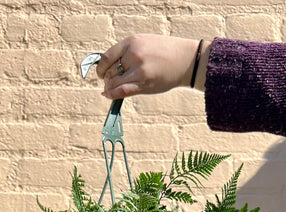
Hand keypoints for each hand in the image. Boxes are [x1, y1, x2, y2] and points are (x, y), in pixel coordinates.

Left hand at [96, 34, 210, 99]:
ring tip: (111, 88)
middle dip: (107, 78)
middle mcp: (133, 55)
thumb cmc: (164, 52)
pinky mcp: (144, 84)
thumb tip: (109, 66)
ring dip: (110, 87)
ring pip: (114, 82)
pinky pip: (121, 91)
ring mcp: (138, 70)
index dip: (101, 67)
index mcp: (132, 42)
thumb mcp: (144, 43)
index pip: (107, 56)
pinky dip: (111, 94)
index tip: (101, 72)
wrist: (185, 60)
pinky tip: (107, 95)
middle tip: (110, 82)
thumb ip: (128, 52)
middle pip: (110, 71)